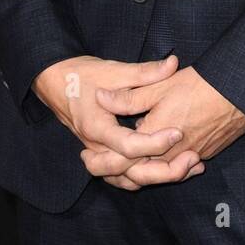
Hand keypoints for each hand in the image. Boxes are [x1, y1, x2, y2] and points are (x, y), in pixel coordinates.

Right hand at [31, 53, 203, 188]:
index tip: (179, 131)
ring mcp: (99, 155)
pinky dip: (144, 175)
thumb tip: (173, 63)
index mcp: (98, 128)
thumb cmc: (81, 75)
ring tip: (188, 167)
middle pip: (130, 174)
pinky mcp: (103, 155)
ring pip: (127, 180)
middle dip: (163, 172)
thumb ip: (144, 71)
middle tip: (191, 159)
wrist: (53, 82)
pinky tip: (169, 167)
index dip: (156, 142)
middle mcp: (97, 148)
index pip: (129, 146)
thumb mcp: (113, 70)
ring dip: (156, 178)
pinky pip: (123, 176)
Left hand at [88, 65, 244, 187]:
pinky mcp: (206, 153)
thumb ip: (129, 97)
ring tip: (124, 163)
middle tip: (96, 164)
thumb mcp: (160, 86)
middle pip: (141, 172)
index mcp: (156, 136)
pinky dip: (166, 165)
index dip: (103, 159)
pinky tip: (160, 155)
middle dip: (118, 170)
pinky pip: (180, 166)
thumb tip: (100, 98)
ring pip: (161, 172)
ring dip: (142, 169)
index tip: (87, 155)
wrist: (242, 91)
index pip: (124, 158)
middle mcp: (173, 153)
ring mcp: (192, 156)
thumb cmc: (201, 85)